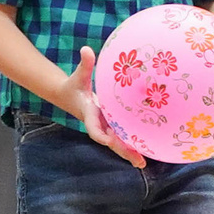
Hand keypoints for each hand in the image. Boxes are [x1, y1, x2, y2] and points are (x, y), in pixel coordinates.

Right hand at [65, 46, 143, 166]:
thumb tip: (86, 49)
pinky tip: (144, 154)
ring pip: (117, 143)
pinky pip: (121, 138)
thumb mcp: (78, 76)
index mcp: (89, 113)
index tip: (106, 139)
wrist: (69, 96)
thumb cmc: (74, 85)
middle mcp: (98, 123)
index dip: (99, 133)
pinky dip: (131, 146)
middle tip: (136, 160)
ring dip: (129, 152)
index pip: (93, 127)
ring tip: (142, 164)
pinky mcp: (110, 127)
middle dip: (122, 149)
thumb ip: (85, 65)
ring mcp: (104, 127)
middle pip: (110, 140)